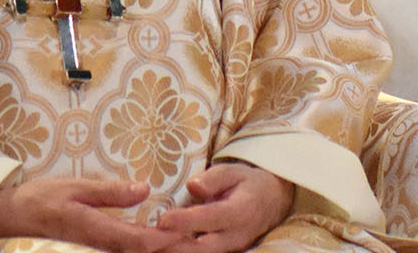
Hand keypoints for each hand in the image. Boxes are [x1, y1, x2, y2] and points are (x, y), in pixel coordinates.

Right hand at [0, 175, 175, 252]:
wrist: (13, 216)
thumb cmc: (42, 197)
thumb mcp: (76, 187)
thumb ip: (110, 191)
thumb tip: (145, 190)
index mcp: (96, 229)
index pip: (139, 241)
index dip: (166, 240)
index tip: (190, 233)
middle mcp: (99, 244)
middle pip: (141, 252)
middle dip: (169, 248)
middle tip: (197, 242)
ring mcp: (97, 247)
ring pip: (134, 252)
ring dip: (160, 248)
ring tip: (188, 242)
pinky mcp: (96, 245)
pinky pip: (125, 249)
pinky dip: (145, 246)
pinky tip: (161, 241)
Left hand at [153, 162, 294, 252]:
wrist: (272, 203)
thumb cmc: (247, 184)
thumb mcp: (235, 171)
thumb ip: (214, 178)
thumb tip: (193, 186)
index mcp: (241, 210)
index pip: (212, 218)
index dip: (186, 221)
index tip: (162, 219)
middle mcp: (236, 236)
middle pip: (202, 249)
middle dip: (173, 247)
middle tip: (146, 241)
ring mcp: (230, 250)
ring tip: (147, 247)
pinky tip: (158, 248)